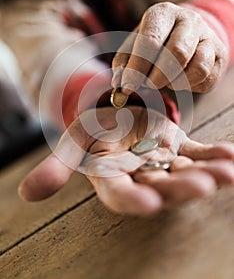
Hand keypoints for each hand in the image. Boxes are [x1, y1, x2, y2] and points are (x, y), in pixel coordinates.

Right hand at [18, 106, 233, 215]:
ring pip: (185, 172)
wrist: (115, 113)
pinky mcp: (179, 148)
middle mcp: (141, 175)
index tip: (149, 202)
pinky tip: (230, 154)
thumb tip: (26, 194)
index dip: (133, 199)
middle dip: (181, 188)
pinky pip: (199, 153)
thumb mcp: (73, 143)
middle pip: (161, 186)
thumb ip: (56, 168)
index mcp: (113, 178)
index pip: (121, 195)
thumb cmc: (93, 130)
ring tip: (226, 172)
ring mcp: (163, 162)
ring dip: (207, 173)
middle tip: (202, 185)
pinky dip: (214, 155)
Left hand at [112, 2, 227, 93]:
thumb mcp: (134, 45)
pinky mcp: (219, 53)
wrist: (186, 32)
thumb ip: (124, 63)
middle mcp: (189, 19)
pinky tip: (180, 80)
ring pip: (198, 68)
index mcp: (162, 13)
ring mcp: (208, 35)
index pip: (150, 41)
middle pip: (177, 53)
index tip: (127, 87)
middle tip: (148, 85)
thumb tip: (120, 84)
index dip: (137, 68)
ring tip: (165, 81)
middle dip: (158, 77)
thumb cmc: (154, 41)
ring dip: (176, 82)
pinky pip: (207, 78)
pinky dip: (191, 86)